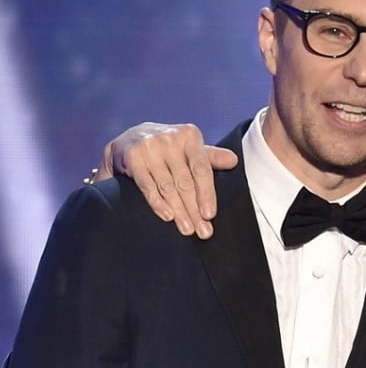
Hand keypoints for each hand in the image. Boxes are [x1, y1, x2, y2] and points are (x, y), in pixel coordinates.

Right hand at [95, 123, 236, 237]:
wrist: (129, 139)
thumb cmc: (168, 148)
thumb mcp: (190, 147)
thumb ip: (211, 157)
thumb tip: (234, 161)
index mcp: (189, 135)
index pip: (202, 169)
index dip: (207, 193)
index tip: (210, 215)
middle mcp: (170, 139)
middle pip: (185, 181)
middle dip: (194, 209)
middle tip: (202, 231)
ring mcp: (150, 148)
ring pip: (168, 186)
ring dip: (179, 211)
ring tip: (187, 229)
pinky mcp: (133, 158)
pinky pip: (147, 185)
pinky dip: (157, 203)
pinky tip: (167, 217)